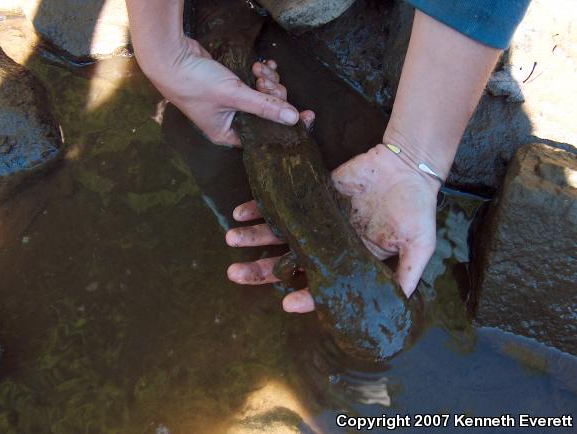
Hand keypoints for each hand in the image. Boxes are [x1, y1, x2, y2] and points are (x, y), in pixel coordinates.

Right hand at [140, 37, 299, 145]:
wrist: (169, 56)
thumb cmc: (194, 82)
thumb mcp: (234, 95)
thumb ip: (265, 106)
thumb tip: (294, 119)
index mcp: (229, 134)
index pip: (266, 136)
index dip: (286, 125)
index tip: (306, 114)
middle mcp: (231, 122)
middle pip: (267, 114)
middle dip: (273, 95)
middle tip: (266, 81)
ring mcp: (231, 104)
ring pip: (262, 97)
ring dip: (267, 82)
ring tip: (260, 70)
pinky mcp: (230, 86)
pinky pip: (255, 84)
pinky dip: (262, 75)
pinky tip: (263, 65)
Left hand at [226, 64, 439, 311]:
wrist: (409, 166)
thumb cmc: (416, 208)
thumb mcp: (419, 246)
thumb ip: (406, 275)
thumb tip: (398, 307)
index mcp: (350, 261)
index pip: (322, 284)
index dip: (306, 296)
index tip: (286, 302)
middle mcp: (327, 244)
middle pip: (289, 262)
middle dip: (261, 270)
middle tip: (234, 275)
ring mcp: (316, 219)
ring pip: (280, 233)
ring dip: (254, 238)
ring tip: (231, 240)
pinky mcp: (312, 194)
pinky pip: (282, 203)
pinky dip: (261, 207)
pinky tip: (241, 211)